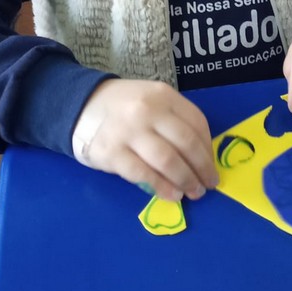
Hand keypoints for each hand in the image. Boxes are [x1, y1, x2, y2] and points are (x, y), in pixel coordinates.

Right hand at [71, 79, 218, 201]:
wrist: (80, 106)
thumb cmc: (124, 107)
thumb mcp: (152, 100)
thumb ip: (174, 121)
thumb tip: (201, 156)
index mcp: (163, 95)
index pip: (197, 123)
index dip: (208, 148)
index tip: (211, 165)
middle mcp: (148, 110)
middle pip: (186, 143)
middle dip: (202, 168)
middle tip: (208, 184)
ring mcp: (129, 131)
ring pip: (168, 160)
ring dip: (185, 180)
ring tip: (193, 192)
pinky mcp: (112, 152)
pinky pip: (143, 174)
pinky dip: (162, 187)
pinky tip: (172, 195)